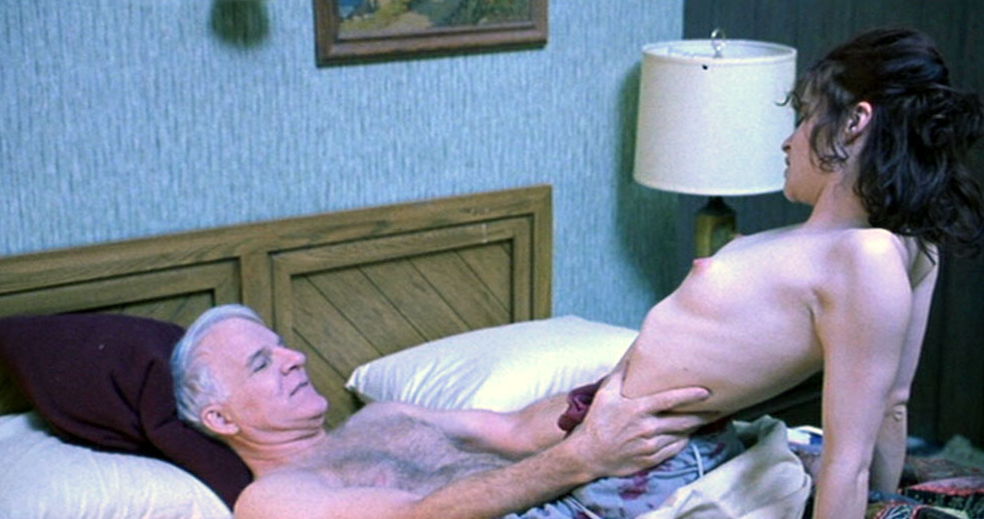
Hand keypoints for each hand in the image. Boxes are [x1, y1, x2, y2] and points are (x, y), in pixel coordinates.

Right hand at [566, 360, 714, 477]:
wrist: (588, 454)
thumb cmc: (597, 421)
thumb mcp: (605, 394)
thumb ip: (621, 375)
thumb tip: (632, 355)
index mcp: (638, 410)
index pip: (670, 400)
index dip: (690, 395)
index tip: (707, 392)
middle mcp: (647, 428)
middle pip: (683, 420)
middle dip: (703, 414)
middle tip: (720, 407)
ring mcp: (651, 446)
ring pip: (681, 435)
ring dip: (695, 427)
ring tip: (709, 419)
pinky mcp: (651, 459)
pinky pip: (675, 449)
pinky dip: (684, 441)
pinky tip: (688, 434)